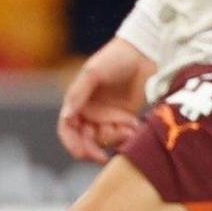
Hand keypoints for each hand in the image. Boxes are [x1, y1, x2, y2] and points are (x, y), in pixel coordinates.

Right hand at [55, 36, 155, 161]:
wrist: (145, 53)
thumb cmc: (115, 58)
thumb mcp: (93, 72)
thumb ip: (78, 94)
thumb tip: (66, 117)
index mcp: (78, 102)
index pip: (67, 129)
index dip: (71, 144)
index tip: (82, 154)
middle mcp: (90, 112)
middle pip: (85, 140)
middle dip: (92, 151)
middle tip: (103, 157)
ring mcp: (108, 116)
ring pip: (105, 140)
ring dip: (115, 140)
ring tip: (129, 127)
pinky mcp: (126, 118)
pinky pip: (122, 136)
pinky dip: (127, 137)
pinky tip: (135, 126)